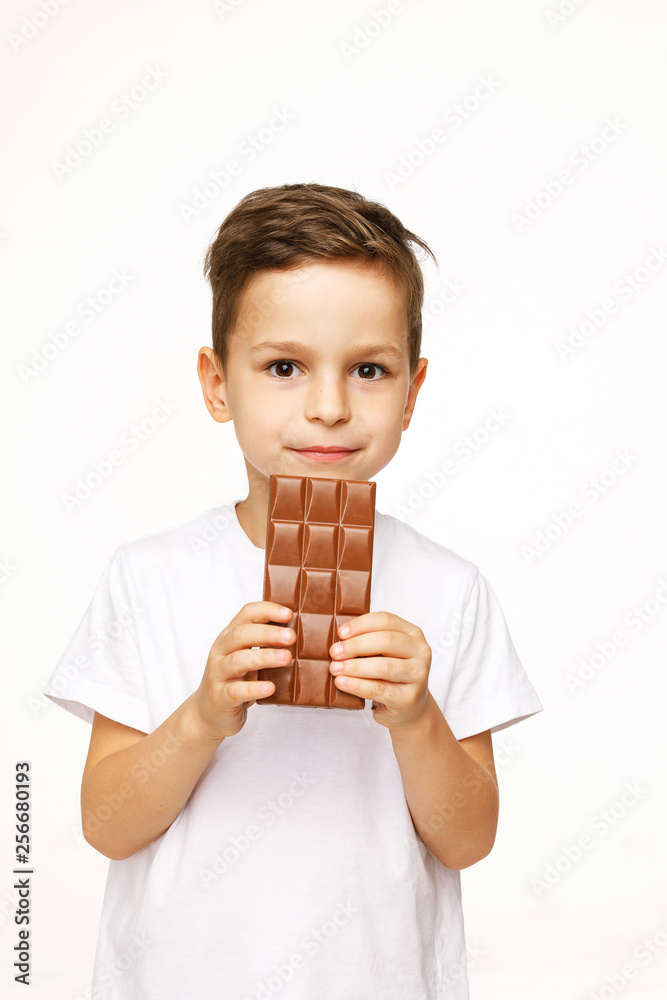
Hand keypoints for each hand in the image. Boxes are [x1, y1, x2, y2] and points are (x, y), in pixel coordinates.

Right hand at [193, 602, 294, 739]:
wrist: (208, 713)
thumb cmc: (235, 680)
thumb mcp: (248, 657)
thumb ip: (265, 644)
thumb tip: (300, 632)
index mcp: (230, 637)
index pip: (247, 614)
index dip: (267, 610)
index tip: (289, 614)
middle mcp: (221, 651)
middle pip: (241, 634)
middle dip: (268, 633)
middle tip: (291, 637)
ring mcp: (218, 674)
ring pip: (238, 660)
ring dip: (264, 657)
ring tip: (286, 658)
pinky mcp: (220, 697)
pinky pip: (236, 691)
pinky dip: (253, 688)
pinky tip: (269, 687)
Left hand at [328, 612, 431, 728]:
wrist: (409, 707)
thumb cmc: (392, 675)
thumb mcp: (385, 653)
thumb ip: (369, 642)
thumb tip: (339, 641)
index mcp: (413, 633)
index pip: (386, 620)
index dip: (361, 624)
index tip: (340, 633)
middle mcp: (420, 652)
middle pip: (386, 641)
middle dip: (356, 645)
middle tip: (335, 652)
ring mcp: (418, 675)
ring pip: (383, 666)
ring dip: (355, 667)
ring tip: (335, 669)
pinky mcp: (409, 697)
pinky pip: (379, 689)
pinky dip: (357, 685)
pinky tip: (342, 683)